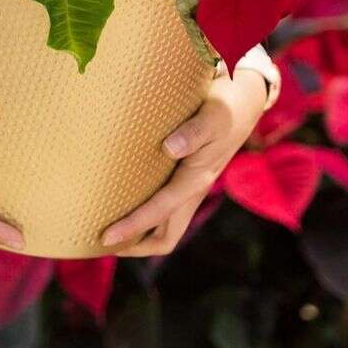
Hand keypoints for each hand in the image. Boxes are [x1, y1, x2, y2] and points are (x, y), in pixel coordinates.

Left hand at [99, 68, 267, 255]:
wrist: (247, 101)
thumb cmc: (226, 106)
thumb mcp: (212, 115)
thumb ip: (193, 132)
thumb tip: (169, 148)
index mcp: (197, 180)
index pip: (159, 213)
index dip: (132, 228)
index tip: (105, 237)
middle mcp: (194, 190)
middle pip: (165, 237)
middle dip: (135, 246)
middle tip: (100, 242)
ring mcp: (192, 188)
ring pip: (166, 227)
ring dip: (140, 235)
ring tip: (107, 229)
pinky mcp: (188, 178)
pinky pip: (166, 209)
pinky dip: (146, 217)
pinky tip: (124, 201)